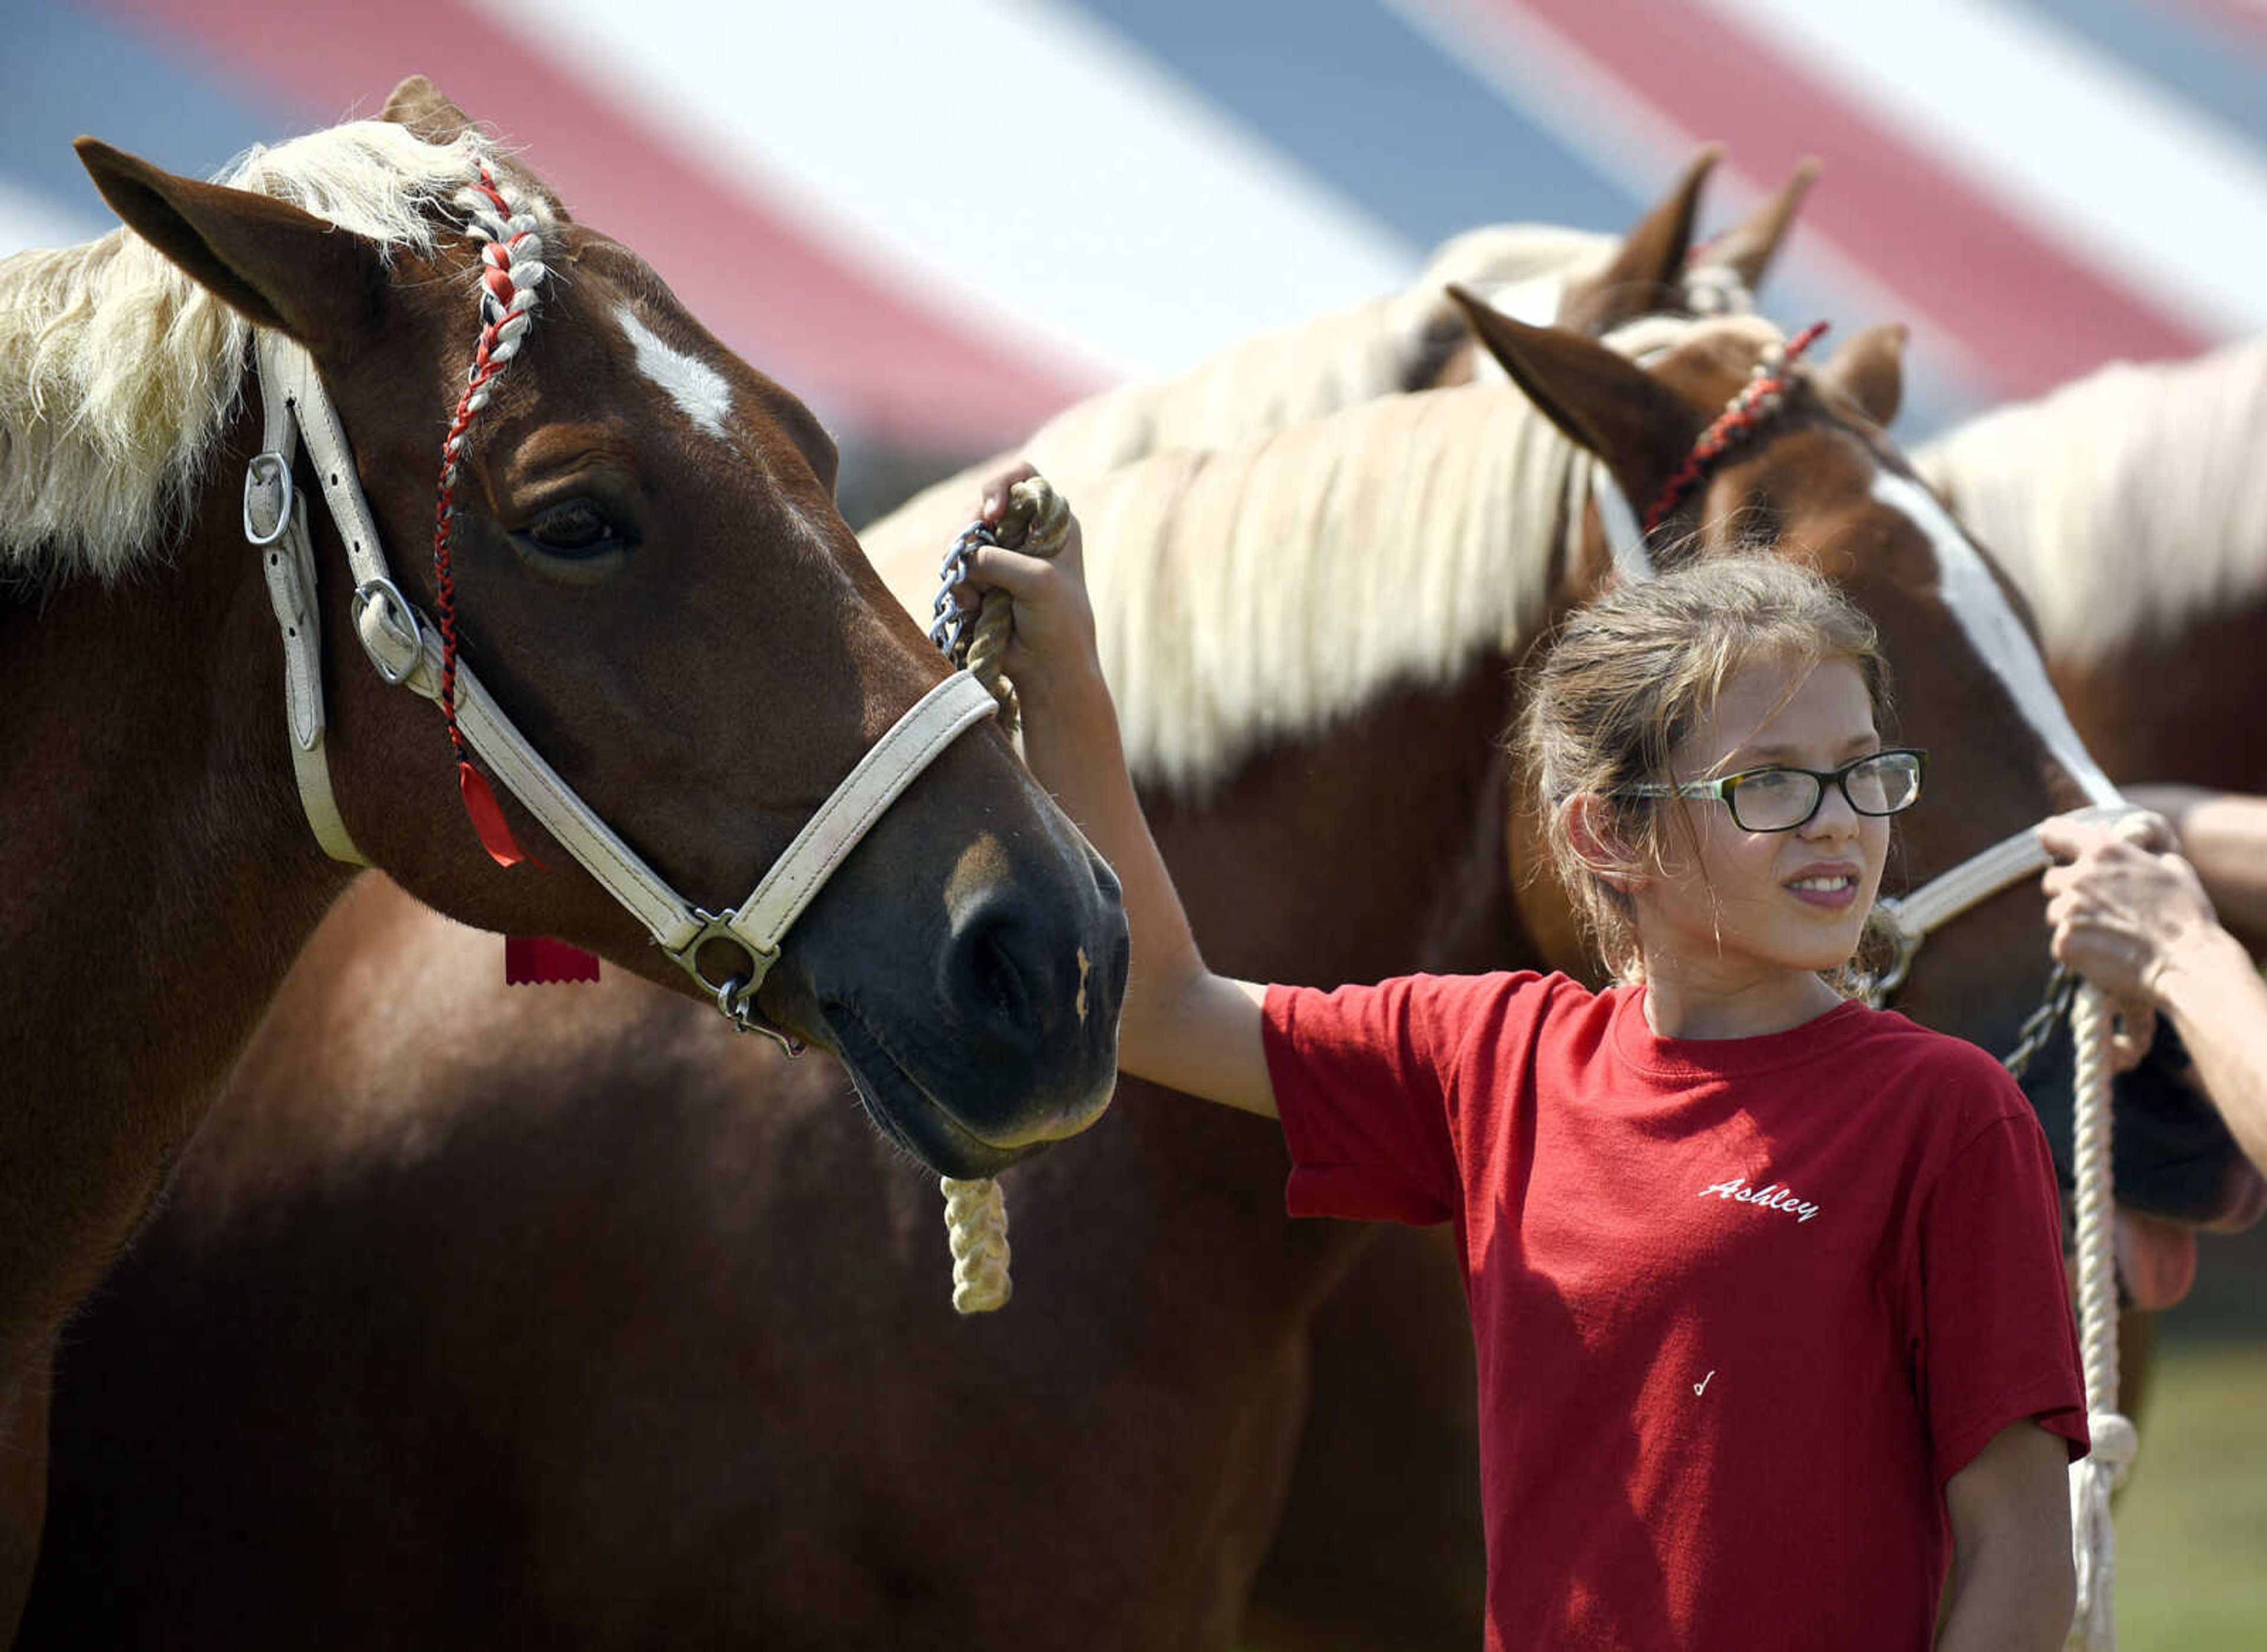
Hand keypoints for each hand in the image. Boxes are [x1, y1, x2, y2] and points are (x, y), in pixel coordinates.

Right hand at [952, 461, 1099, 688]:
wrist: (1048, 667)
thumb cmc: (1057, 620)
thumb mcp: (1036, 580)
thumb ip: (997, 558)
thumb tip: (962, 558)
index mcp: (1052, 521)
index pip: (1021, 477)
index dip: (1000, 485)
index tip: (992, 512)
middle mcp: (1025, 532)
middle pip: (980, 507)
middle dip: (969, 531)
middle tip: (965, 557)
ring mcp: (1000, 556)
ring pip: (962, 539)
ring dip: (961, 565)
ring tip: (975, 597)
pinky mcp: (980, 580)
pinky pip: (955, 568)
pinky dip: (958, 585)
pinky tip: (971, 606)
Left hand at [2038, 815, 2219, 1011]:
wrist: (2187, 962)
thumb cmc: (2187, 917)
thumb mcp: (2173, 868)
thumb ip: (2142, 854)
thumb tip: (2136, 846)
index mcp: (2104, 851)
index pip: (2055, 832)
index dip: (2052, 838)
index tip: (2048, 841)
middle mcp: (2080, 876)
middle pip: (2053, 880)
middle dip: (2069, 891)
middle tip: (2099, 909)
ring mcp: (2068, 909)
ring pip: (2055, 912)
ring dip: (2073, 921)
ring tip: (2108, 934)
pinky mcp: (2064, 941)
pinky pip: (2061, 942)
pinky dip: (2077, 949)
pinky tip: (2106, 954)